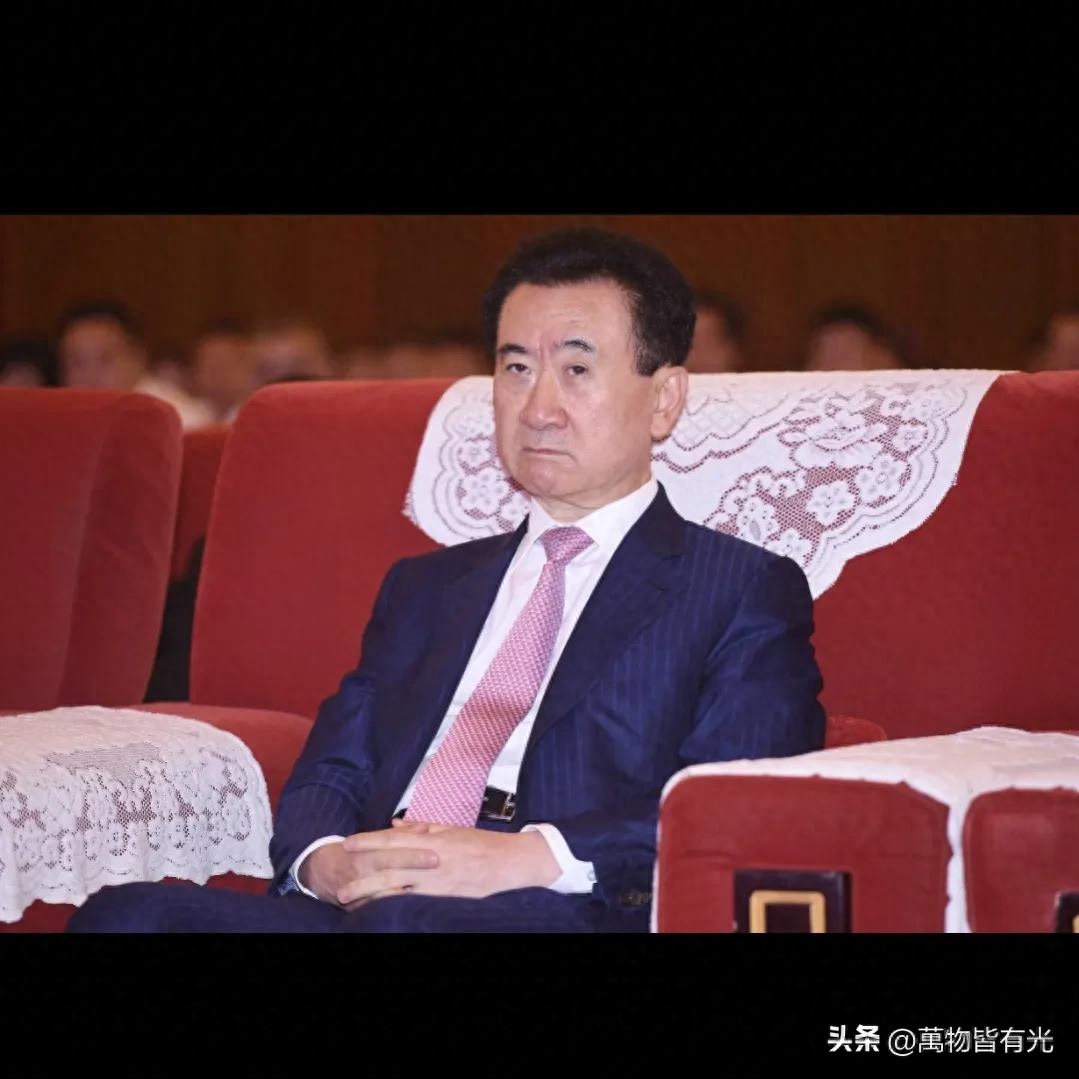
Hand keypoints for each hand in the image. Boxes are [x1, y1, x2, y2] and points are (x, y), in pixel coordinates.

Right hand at [299, 825, 439, 908]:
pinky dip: (387, 908)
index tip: (435, 852)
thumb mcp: (375, 840)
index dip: (412, 849)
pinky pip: (372, 908)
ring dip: (401, 889)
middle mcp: (363, 867)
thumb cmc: (356, 851)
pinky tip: (405, 908)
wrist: (321, 870)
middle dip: (411, 863)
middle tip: (435, 861)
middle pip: (389, 864)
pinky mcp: (355, 905)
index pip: (391, 846)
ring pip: (380, 890)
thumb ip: (401, 835)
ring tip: (424, 889)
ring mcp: (357, 887)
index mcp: (369, 850)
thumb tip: (424, 829)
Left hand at [336, 822, 560, 904]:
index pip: (394, 840)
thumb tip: (396, 825)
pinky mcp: (444, 901)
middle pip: (390, 869)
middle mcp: (430, 863)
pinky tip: (381, 913)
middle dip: (363, 876)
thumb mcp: (450, 830)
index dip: (369, 841)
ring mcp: (437, 885)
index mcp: (432, 842)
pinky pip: (414, 905)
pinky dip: (395, 908)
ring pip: (398, 892)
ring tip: (352, 903)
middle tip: (340, 884)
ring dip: (373, 897)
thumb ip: (422, 828)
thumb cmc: (481, 845)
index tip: (348, 843)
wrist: (509, 863)